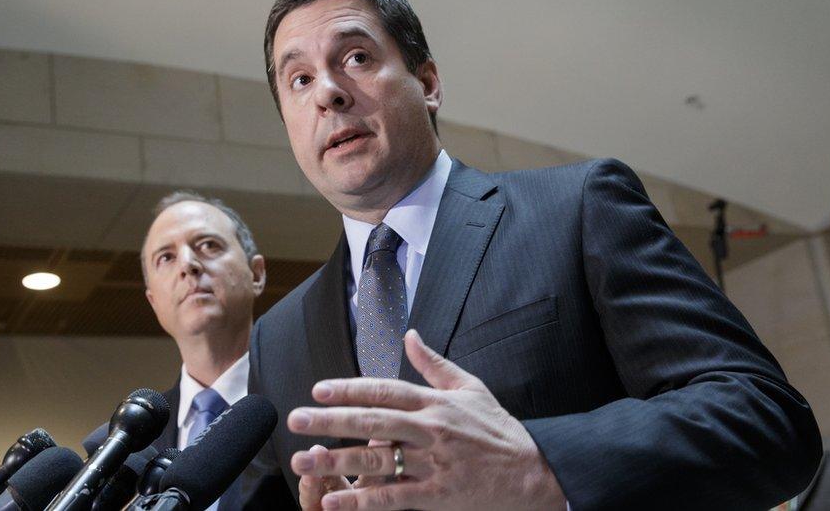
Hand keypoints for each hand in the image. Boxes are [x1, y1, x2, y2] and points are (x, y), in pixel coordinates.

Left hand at [288, 330, 565, 509]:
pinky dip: (362, 501)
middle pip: (374, 422)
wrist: (534, 473)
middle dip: (331, 421)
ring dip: (337, 460)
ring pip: (378, 461)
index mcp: (436, 402)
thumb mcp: (471, 388)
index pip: (385, 391)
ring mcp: (434, 464)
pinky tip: (334, 501)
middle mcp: (431, 430)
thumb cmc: (498, 430)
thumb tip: (409, 336)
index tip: (318, 390)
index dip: (350, 388)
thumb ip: (435, 364)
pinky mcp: (438, 495)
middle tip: (295, 420)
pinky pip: (393, 498)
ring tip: (303, 461)